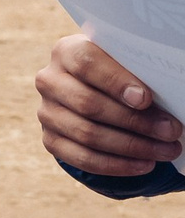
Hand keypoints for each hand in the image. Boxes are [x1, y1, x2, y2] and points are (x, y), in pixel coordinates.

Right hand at [37, 33, 182, 174]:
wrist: (96, 90)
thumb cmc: (121, 73)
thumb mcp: (126, 63)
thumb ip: (139, 73)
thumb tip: (170, 95)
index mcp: (66, 52)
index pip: (86, 64)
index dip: (116, 82)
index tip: (145, 99)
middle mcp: (50, 81)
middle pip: (88, 104)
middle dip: (135, 121)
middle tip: (171, 131)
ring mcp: (46, 112)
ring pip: (86, 134)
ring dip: (132, 146)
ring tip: (166, 150)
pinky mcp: (50, 139)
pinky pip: (82, 158)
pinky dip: (117, 165)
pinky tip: (144, 164)